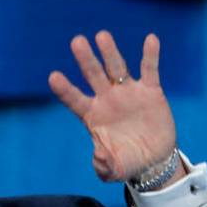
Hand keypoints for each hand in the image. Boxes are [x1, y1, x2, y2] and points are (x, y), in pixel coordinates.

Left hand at [48, 31, 176, 181]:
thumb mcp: (113, 170)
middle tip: (76, 41)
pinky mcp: (150, 91)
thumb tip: (99, 157)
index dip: (65, 89)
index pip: (74, 100)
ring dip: (110, 52)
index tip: (53, 77)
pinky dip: (150, 55)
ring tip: (102, 36)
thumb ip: (103, 165)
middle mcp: (107, 100)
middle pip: (93, 75)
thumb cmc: (126, 163)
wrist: (153, 161)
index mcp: (92, 116)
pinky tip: (150, 39)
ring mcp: (128, 93)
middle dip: (86, 59)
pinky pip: (149, 70)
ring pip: (117, 68)